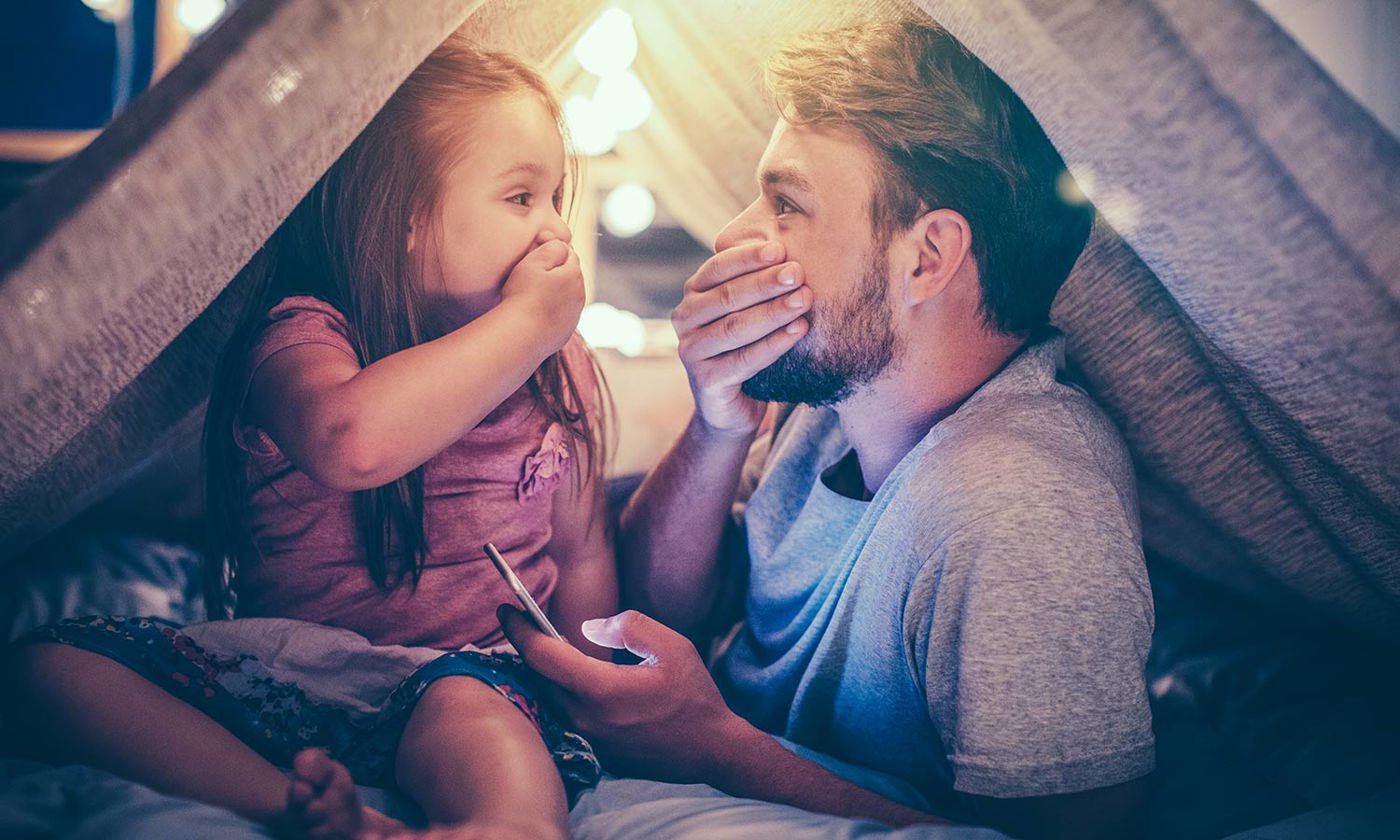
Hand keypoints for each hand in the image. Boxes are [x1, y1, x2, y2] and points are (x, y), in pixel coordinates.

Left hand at [499, 605, 746, 782]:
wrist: (712, 751)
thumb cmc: (694, 697)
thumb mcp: (672, 647)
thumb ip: (629, 626)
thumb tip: (590, 628)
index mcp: (600, 690)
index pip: (542, 656)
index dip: (519, 629)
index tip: (506, 609)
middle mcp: (585, 718)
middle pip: (538, 678)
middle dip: (526, 647)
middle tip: (522, 622)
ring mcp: (589, 739)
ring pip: (550, 699)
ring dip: (543, 671)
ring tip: (544, 645)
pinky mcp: (597, 750)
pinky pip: (566, 715)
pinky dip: (560, 691)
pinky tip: (570, 677)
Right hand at [500, 237, 585, 350]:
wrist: (521, 335)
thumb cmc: (523, 296)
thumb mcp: (534, 262)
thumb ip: (552, 248)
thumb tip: (563, 244)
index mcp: (574, 274)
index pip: (568, 253)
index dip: (551, 251)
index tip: (534, 255)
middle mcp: (580, 294)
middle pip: (570, 274)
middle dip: (556, 271)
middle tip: (532, 274)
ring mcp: (574, 314)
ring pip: (567, 295)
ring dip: (555, 291)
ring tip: (533, 294)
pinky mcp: (566, 331)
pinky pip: (561, 314)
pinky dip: (552, 310)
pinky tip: (536, 312)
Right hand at [671, 242, 810, 434]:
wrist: (733, 408)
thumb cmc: (747, 348)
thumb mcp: (748, 311)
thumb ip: (758, 284)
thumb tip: (793, 252)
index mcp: (694, 294)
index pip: (718, 267)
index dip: (749, 257)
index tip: (781, 249)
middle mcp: (685, 319)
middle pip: (728, 296)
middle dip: (766, 283)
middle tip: (798, 273)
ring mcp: (690, 351)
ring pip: (734, 327)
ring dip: (773, 311)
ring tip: (804, 299)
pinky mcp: (704, 381)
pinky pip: (743, 360)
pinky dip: (773, 344)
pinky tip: (798, 331)